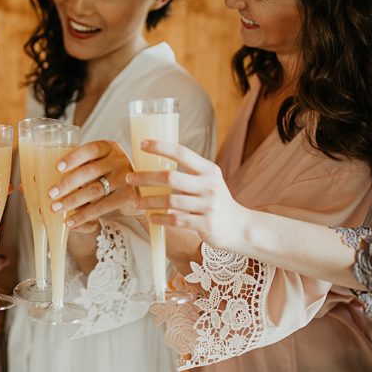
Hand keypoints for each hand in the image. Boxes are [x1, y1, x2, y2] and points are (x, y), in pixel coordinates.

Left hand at [46, 140, 135, 233]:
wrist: (130, 193)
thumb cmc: (105, 176)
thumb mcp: (96, 165)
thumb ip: (78, 168)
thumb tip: (44, 185)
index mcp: (109, 148)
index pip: (91, 150)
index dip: (73, 158)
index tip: (58, 168)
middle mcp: (119, 160)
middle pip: (90, 171)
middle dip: (68, 183)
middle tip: (51, 193)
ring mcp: (125, 178)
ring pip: (95, 190)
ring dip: (72, 200)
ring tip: (56, 208)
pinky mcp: (128, 196)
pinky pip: (102, 207)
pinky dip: (84, 215)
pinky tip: (70, 221)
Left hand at [125, 140, 247, 250]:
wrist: (241, 228)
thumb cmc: (217, 202)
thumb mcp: (210, 182)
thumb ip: (190, 174)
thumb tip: (156, 165)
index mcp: (209, 170)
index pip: (182, 153)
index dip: (160, 147)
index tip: (142, 144)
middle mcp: (209, 185)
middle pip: (170, 177)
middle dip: (145, 177)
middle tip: (130, 178)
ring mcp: (208, 205)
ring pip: (170, 201)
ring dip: (148, 201)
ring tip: (136, 201)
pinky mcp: (206, 224)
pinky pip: (176, 220)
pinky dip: (160, 218)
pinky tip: (151, 217)